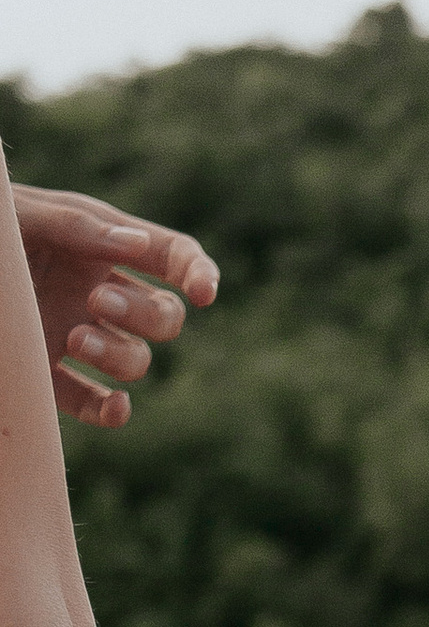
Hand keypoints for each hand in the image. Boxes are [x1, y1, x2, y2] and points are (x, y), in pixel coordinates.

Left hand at [11, 183, 217, 428]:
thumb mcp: (28, 215)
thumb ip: (79, 226)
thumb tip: (139, 245)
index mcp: (105, 244)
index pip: (173, 256)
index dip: (198, 273)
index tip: (203, 292)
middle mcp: (100, 292)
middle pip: (163, 317)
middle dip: (142, 315)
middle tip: (96, 303)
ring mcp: (78, 335)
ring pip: (135, 360)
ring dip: (118, 355)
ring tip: (75, 340)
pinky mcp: (47, 374)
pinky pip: (92, 402)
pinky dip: (110, 411)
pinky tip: (114, 405)